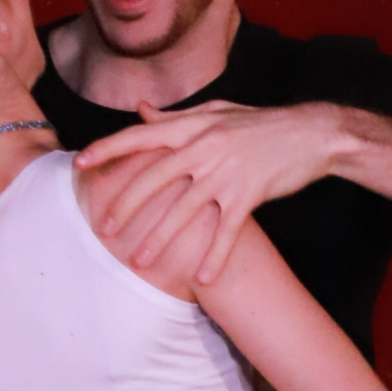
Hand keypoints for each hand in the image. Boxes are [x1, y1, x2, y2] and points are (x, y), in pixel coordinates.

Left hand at [76, 99, 343, 282]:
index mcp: (192, 125)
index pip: (140, 136)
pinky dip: (215, 256)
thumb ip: (175, 117)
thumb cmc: (261, 123)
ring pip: (184, 211)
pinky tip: (202, 279)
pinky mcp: (250, 194)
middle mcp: (204, 148)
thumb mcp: (216, 111)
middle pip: (153, 179)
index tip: (80, 164)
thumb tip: (140, 112)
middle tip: (103, 231)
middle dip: (125, 206)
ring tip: (139, 263)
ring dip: (159, 240)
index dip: (108, 149)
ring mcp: (226, 172)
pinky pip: (227, 231)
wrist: (311, 133)